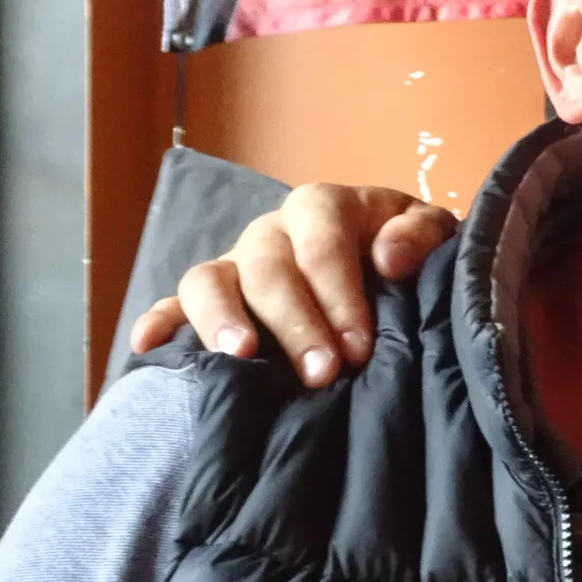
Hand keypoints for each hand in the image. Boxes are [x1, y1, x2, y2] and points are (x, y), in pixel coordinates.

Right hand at [125, 184, 455, 386]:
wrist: (395, 272)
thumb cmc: (410, 257)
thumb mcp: (433, 235)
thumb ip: (422, 236)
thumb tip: (389, 256)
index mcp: (325, 208)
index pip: (322, 241)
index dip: (338, 292)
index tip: (359, 347)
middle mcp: (272, 231)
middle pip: (267, 267)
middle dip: (295, 322)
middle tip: (322, 373)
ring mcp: (236, 263)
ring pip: (209, 278)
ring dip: (222, 319)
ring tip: (242, 359)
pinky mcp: (211, 298)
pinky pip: (174, 303)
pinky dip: (159, 320)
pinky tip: (148, 346)